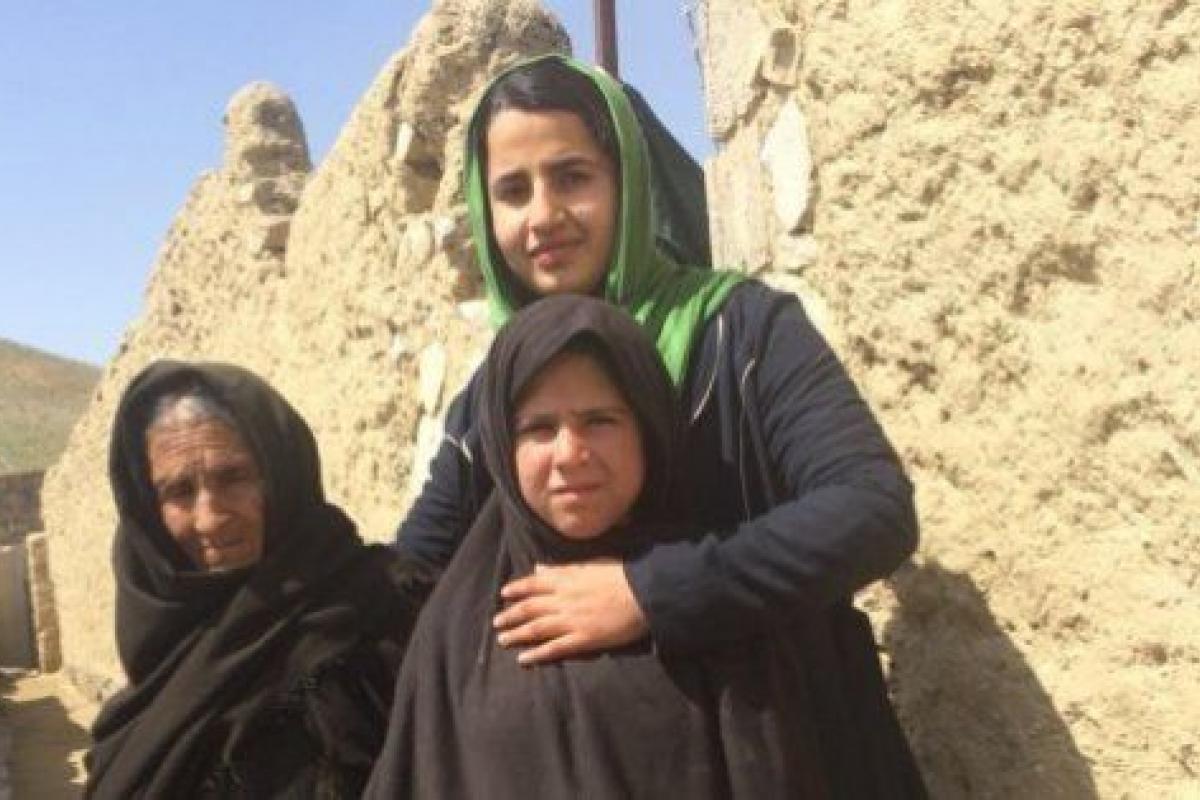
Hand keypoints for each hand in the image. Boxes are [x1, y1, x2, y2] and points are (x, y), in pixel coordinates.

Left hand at [494, 559, 648, 664]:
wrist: (645, 594)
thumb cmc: (623, 576)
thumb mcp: (591, 564)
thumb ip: (563, 568)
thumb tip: (539, 567)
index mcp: (567, 579)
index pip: (534, 584)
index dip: (517, 589)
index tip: (504, 594)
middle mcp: (564, 600)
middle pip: (530, 608)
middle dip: (511, 615)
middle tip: (497, 622)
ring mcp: (572, 621)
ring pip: (537, 628)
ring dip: (517, 634)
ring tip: (502, 640)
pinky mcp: (584, 640)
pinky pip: (555, 649)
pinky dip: (537, 654)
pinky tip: (524, 659)